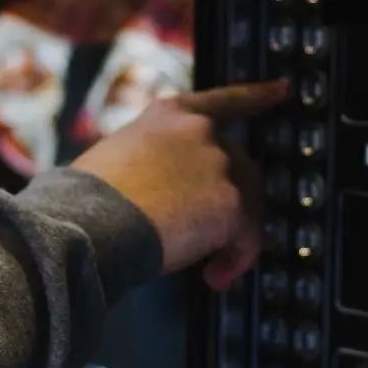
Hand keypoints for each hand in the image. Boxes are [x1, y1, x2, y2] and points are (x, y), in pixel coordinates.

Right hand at [71, 80, 288, 290]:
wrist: (87, 224)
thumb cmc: (84, 201)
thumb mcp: (116, 156)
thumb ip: (153, 160)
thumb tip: (162, 192)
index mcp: (170, 115)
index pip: (224, 100)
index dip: (258, 95)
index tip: (283, 89)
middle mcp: (201, 131)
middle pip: (241, 166)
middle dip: (230, 203)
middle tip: (207, 238)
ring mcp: (219, 165)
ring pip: (247, 205)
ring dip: (230, 238)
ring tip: (205, 268)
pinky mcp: (231, 204)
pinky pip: (247, 239)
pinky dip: (235, 262)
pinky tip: (213, 278)